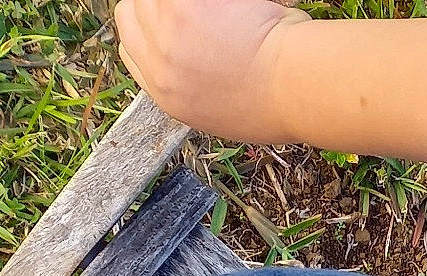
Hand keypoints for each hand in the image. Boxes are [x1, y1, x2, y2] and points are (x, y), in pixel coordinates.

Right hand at [115, 0, 310, 143]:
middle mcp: (160, 63)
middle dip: (157, 6)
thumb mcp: (221, 112)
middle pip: (132, 13)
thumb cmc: (279, 101)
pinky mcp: (182, 5)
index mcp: (166, 93)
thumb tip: (191, 62)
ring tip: (220, 8)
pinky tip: (226, 3)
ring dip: (185, 0)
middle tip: (192, 9)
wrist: (295, 87)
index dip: (149, 31)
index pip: (131, 49)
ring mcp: (167, 31)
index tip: (170, 26)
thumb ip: (194, 84)